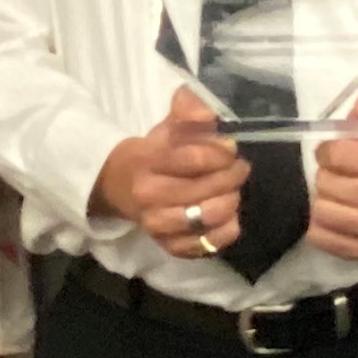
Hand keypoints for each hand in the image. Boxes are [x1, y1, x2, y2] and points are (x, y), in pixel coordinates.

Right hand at [93, 88, 250, 262]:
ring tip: (232, 189)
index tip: (231, 148)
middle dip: (230, 176)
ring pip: (208, 217)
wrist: (118, 187)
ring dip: (230, 201)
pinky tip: (228, 215)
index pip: (192, 159)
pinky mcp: (171, 247)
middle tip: (239, 168)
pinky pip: (209, 244)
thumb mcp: (166, 126)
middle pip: (203, 190)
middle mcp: (149, 197)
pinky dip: (226, 230)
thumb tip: (206, 114)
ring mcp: (159, 226)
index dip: (220, 153)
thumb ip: (187, 111)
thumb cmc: (152, 154)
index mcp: (146, 163)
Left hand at [305, 83, 357, 261]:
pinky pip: (328, 241)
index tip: (334, 152)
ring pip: (325, 214)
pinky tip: (331, 217)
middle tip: (335, 176)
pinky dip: (322, 229)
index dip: (329, 151)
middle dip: (326, 177)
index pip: (337, 155)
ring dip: (322, 203)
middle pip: (328, 186)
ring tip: (333, 196)